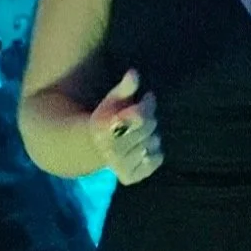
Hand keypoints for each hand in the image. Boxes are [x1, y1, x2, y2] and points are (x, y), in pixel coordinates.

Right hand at [90, 66, 161, 184]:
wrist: (94, 147)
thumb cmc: (107, 118)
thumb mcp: (112, 100)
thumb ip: (124, 88)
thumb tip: (134, 73)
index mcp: (104, 128)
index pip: (140, 116)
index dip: (147, 103)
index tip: (147, 97)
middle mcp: (112, 149)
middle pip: (150, 128)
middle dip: (150, 118)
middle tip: (143, 116)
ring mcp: (121, 166)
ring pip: (154, 143)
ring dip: (151, 135)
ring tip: (139, 134)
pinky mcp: (129, 177)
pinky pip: (156, 160)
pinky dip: (154, 152)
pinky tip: (142, 149)